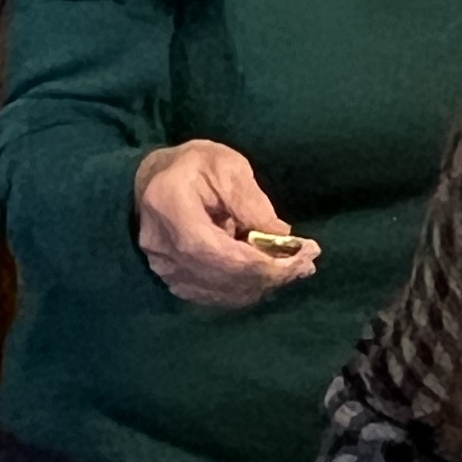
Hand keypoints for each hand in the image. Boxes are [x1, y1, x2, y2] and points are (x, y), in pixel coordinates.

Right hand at [134, 142, 323, 307]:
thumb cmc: (194, 165)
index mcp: (169, 206)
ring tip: (293, 269)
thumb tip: (282, 236)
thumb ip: (252, 202)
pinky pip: (214, 296)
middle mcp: (161, 245)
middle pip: (220, 275)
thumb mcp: (227, 166)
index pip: (215, 250)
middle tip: (306, 264)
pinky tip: (266, 276)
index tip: (301, 257)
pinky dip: (245, 289)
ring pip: (220, 291)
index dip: (259, 262)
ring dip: (261, 285)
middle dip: (269, 274)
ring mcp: (163, 267)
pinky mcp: (172, 280)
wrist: (155, 181)